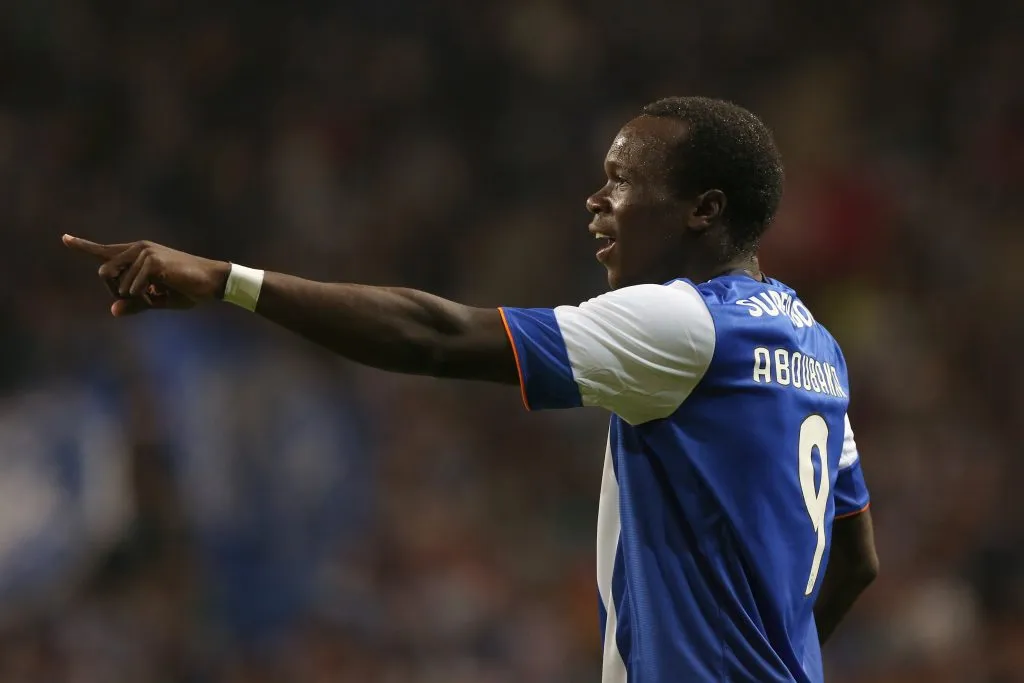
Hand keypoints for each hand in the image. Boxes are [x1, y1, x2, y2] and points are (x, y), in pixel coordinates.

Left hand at [62, 235, 230, 316]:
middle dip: (117, 291)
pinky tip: (161, 292)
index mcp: (137, 254)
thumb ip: (136, 303)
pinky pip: (134, 287)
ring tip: (159, 293)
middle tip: (144, 298)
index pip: (105, 251)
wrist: (212, 282)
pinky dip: (145, 296)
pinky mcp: (153, 261)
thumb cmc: (188, 289)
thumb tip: (113, 310)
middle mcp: (138, 248)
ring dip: (136, 297)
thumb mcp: (158, 300)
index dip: (83, 246)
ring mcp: (144, 252)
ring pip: (118, 283)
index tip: (64, 238)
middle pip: (104, 273)